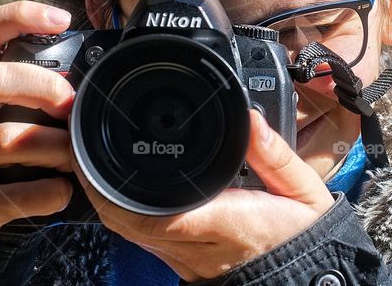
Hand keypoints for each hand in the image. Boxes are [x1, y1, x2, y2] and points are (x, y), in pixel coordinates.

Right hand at [0, 1, 76, 228]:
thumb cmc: (13, 130)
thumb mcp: (24, 94)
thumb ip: (57, 56)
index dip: (18, 16)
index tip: (64, 19)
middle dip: (43, 88)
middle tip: (72, 103)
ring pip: (5, 139)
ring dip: (54, 146)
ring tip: (76, 153)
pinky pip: (5, 195)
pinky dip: (44, 193)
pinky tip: (62, 189)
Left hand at [75, 109, 335, 280]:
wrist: (307, 279)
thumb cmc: (303, 236)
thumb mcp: (304, 192)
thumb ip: (277, 156)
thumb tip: (253, 120)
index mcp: (230, 224)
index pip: (163, 215)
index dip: (122, 193)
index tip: (103, 162)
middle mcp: (200, 247)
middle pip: (130, 224)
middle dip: (99, 190)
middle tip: (84, 150)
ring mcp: (187, 259)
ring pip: (130, 233)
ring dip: (106, 202)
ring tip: (94, 163)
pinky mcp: (183, 264)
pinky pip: (142, 240)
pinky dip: (122, 215)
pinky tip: (119, 190)